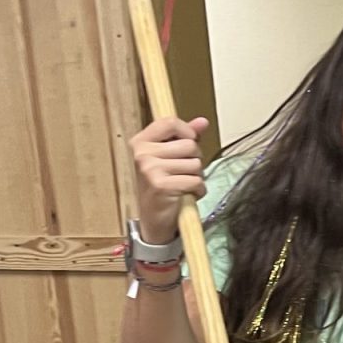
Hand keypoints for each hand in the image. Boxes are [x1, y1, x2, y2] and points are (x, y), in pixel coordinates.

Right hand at [130, 116, 208, 242]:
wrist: (153, 220)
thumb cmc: (162, 186)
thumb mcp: (169, 158)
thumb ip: (185, 137)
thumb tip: (202, 122)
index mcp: (141, 142)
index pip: (170, 122)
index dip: (187, 131)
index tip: (189, 141)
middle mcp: (142, 154)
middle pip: (189, 144)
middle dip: (195, 159)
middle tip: (184, 172)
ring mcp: (150, 170)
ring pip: (195, 164)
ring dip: (197, 177)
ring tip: (184, 184)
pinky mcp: (161, 186)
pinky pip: (195, 181)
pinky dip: (198, 190)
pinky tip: (187, 194)